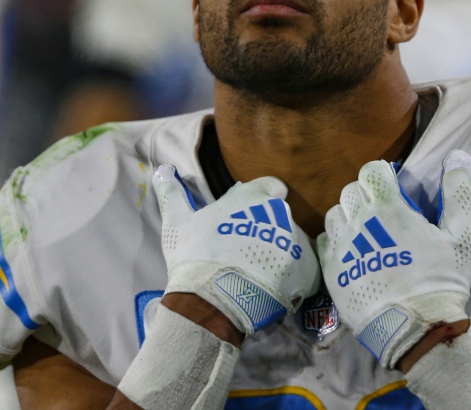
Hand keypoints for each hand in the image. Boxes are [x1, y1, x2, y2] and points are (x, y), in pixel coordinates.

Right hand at [153, 165, 320, 336]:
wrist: (212, 301)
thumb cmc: (193, 256)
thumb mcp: (177, 222)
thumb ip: (172, 193)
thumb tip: (163, 169)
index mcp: (254, 196)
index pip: (270, 187)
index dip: (260, 200)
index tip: (247, 216)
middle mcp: (281, 213)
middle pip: (279, 217)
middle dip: (266, 229)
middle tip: (244, 251)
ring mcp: (296, 241)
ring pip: (292, 242)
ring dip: (279, 253)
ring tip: (256, 273)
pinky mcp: (307, 269)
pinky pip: (304, 268)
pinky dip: (292, 276)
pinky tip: (272, 287)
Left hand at [316, 150, 470, 368]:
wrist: (416, 328)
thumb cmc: (441, 280)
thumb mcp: (461, 236)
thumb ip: (458, 193)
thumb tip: (459, 158)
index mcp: (388, 209)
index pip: (371, 170)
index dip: (382, 174)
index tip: (392, 186)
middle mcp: (359, 222)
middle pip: (351, 190)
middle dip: (367, 193)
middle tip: (384, 211)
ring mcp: (342, 246)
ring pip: (335, 213)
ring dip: (349, 215)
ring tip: (367, 231)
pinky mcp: (332, 270)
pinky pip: (325, 241)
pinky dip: (337, 239)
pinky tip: (354, 250)